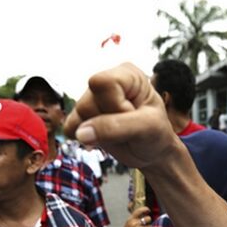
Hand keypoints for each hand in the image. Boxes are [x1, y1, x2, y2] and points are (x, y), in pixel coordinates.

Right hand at [63, 63, 177, 169]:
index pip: (103, 83)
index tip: (132, 115)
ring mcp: (90, 99)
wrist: (152, 151)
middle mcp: (106, 82)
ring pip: (78, 115)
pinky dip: (87, 139)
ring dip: (99, 133)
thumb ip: (116, 126)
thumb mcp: (147, 127)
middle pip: (87, 102)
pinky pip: (70, 128)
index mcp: (127, 74)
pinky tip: (105, 137)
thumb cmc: (156, 134)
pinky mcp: (81, 117)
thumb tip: (81, 132)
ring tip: (119, 132)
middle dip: (108, 122)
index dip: (115, 105)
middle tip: (127, 127)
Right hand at [115, 206, 151, 226]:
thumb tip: (145, 212)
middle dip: (149, 221)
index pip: (139, 211)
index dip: (145, 209)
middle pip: (148, 218)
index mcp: (130, 219)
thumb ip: (135, 218)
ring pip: (150, 226)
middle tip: (146, 224)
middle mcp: (134, 223)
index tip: (148, 210)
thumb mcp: (128, 223)